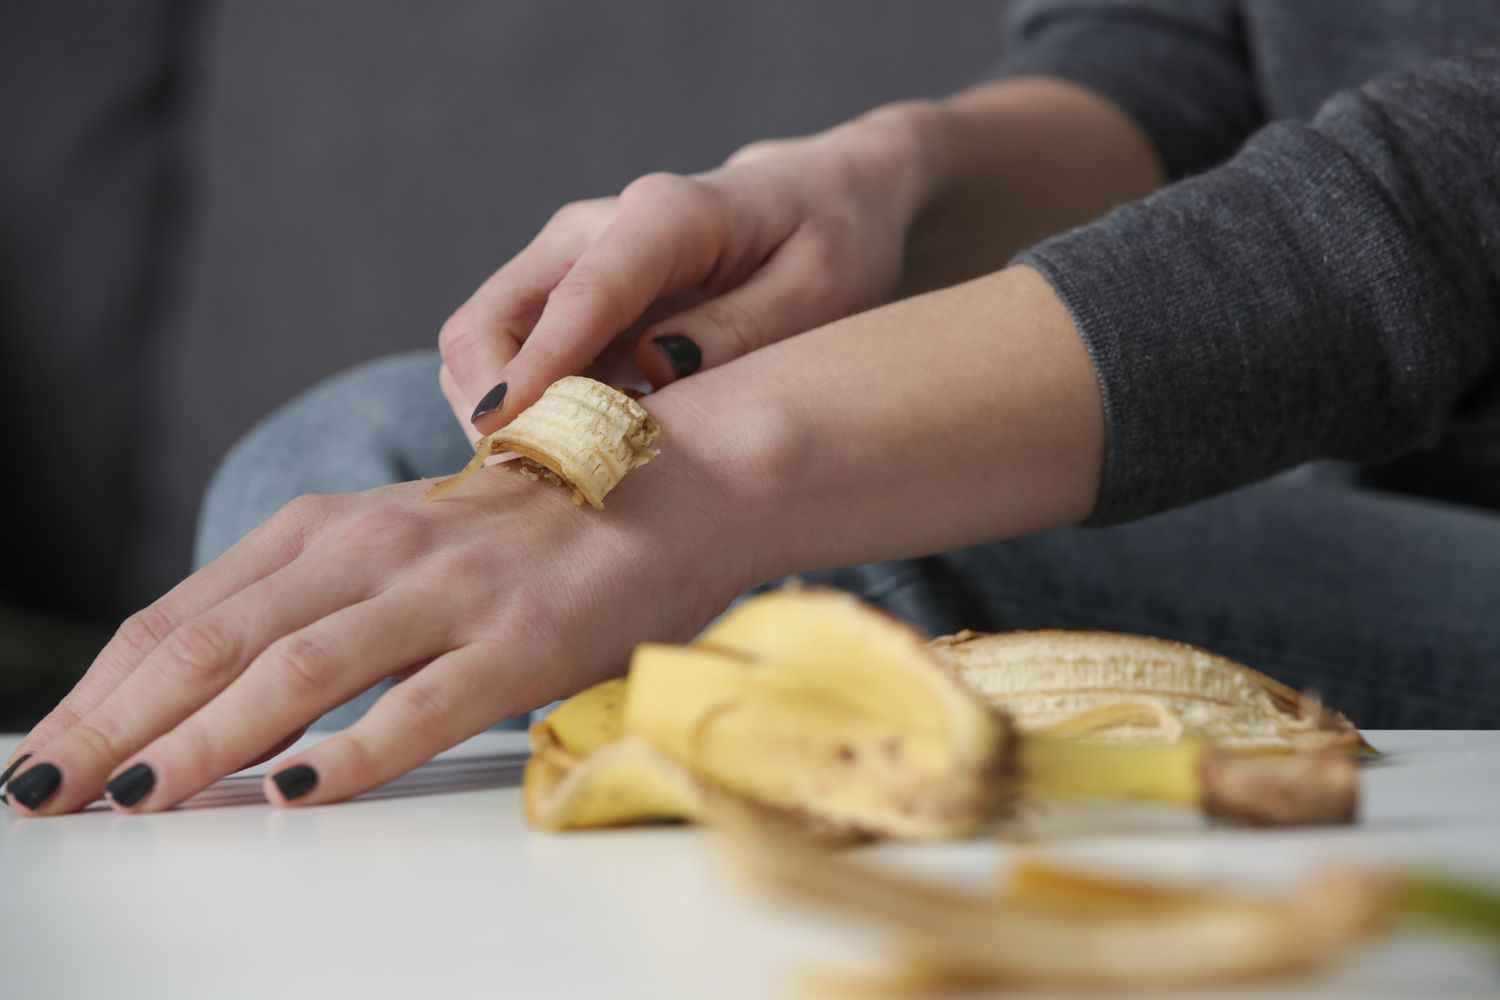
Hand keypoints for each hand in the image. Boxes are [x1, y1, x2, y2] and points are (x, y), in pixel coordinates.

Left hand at [1, 412, 750, 815]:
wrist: (675, 480)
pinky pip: (423, 707)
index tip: (48, 752)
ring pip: (300, 670)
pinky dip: (354, 753)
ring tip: (137, 803)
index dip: (102, 687)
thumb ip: (318, 599)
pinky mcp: (524, 638)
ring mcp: (452, 590)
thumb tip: (214, 695)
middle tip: (49, 796)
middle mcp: (380, 545)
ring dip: (205, 742)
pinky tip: (296, 792)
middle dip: (119, 725)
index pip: (186, 611)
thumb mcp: (407, 543)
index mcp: (337, 523)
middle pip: (218, 641)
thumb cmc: (535, 527)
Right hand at [438, 107, 934, 434]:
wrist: (821, 201)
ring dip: (505, 417)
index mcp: (665, 215)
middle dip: (498, 406)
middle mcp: (595, 229)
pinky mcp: (563, 298)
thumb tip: (653, 369)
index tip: (508, 434)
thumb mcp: (820, 289)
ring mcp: (568, 261)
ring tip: (568, 475)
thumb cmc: (831, 242)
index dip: (537, 369)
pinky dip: (525, 412)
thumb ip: (741, 329)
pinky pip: (510, 360)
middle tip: (548, 482)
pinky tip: (582, 453)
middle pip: (492, 319)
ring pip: (483, 343)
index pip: (581, 294)